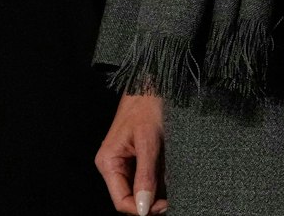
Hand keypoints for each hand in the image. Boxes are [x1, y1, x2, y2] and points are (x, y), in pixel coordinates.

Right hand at [96, 93, 168, 214]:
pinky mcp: (140, 156)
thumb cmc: (148, 104)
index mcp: (108, 162)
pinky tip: (172, 174)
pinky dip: (161, 179)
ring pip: (142, 188)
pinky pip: (149, 176)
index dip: (141, 208)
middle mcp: (115, 164)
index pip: (121, 201)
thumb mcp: (149, 141)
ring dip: (158, 190)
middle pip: (131, 197)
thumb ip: (146, 175)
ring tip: (174, 182)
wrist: (155, 80)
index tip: (163, 205)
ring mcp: (127, 161)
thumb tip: (143, 207)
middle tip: (173, 197)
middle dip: (151, 200)